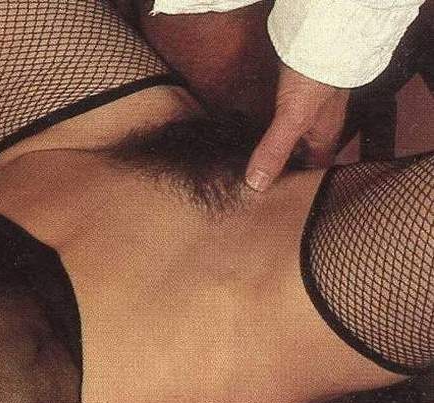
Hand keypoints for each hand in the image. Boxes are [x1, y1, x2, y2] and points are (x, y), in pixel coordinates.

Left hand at [245, 63, 349, 190]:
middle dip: (279, 168)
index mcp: (323, 139)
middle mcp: (317, 127)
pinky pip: (277, 117)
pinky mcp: (292, 94)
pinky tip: (247, 131)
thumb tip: (256, 184)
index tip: (272, 199)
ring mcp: (305, 110)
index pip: (312, 171)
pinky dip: (264, 126)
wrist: (320, 39)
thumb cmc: (315, 79)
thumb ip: (275, 150)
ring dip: (269, 148)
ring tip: (244, 164)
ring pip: (287, 137)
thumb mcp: (293, 119)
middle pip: (299, 155)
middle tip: (252, 184)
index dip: (295, 185)